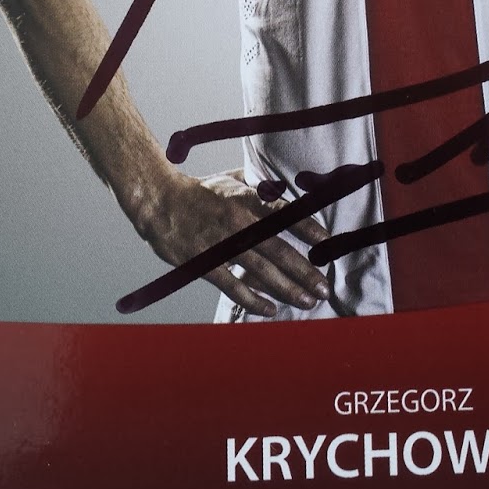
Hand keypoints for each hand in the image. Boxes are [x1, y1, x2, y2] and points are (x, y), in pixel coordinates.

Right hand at [142, 170, 330, 317]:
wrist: (159, 200)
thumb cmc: (199, 190)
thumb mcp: (232, 178)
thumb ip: (260, 184)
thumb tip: (287, 187)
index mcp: (247, 198)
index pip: (286, 214)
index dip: (309, 229)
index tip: (329, 244)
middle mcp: (239, 221)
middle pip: (279, 250)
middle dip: (305, 271)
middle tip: (324, 288)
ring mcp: (222, 244)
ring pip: (261, 271)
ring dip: (287, 289)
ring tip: (307, 301)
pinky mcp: (205, 262)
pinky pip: (233, 285)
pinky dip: (253, 299)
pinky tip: (271, 309)